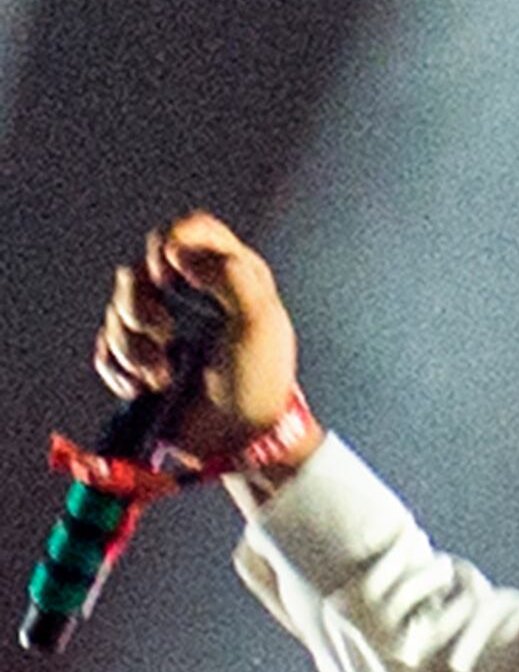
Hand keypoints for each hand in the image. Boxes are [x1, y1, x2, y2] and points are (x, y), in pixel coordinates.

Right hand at [99, 212, 297, 458]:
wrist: (240, 440)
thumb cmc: (260, 383)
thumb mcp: (260, 324)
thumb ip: (230, 275)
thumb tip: (182, 254)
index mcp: (227, 276)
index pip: (191, 230)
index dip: (172, 242)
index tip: (171, 275)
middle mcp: (190, 295)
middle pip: (138, 270)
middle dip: (141, 305)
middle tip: (165, 334)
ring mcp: (161, 327)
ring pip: (116, 312)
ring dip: (132, 347)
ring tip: (161, 376)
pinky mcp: (139, 360)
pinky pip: (105, 349)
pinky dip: (119, 369)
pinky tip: (144, 388)